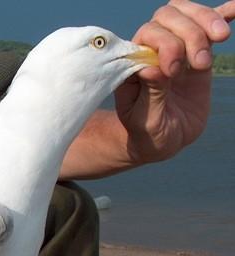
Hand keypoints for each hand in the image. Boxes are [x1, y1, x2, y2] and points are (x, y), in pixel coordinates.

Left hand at [115, 0, 234, 163]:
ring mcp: (174, 50)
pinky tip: (233, 9)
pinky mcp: (195, 55)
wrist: (160, 140)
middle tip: (200, 64)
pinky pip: (207, 29)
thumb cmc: (146, 132)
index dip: (165, 44)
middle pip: (168, 17)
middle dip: (189, 33)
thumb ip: (150, 93)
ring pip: (187, 16)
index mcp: (133, 64)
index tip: (173, 72)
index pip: (148, 34)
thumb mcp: (145, 119)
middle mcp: (151, 51)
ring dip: (206, 21)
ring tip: (220, 39)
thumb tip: (152, 67)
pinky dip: (221, 15)